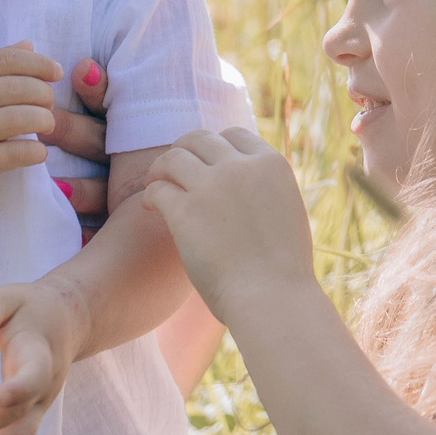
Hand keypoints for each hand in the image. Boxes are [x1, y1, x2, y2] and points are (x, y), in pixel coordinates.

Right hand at [0, 44, 60, 204]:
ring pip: (15, 118)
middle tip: (49, 101)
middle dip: (41, 91)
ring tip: (48, 123)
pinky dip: (34, 151)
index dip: (37, 62)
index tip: (56, 71)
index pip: (4, 59)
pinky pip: (13, 153)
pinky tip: (39, 151)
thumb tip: (29, 45)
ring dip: (42, 119)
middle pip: (13, 88)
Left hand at [140, 128, 318, 320]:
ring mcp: (211, 186)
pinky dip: (149, 195)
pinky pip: (157, 189)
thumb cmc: (282, 272)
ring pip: (173, 157)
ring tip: (153, 183)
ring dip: (159, 168)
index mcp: (271, 165)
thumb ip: (265, 192)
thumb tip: (245, 190)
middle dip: (182, 150)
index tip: (203, 161)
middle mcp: (241, 167)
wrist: (272, 298)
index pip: (235, 136)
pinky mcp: (185, 210)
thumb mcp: (286, 214)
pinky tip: (149, 207)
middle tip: (171, 169)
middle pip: (199, 139)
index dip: (215, 146)